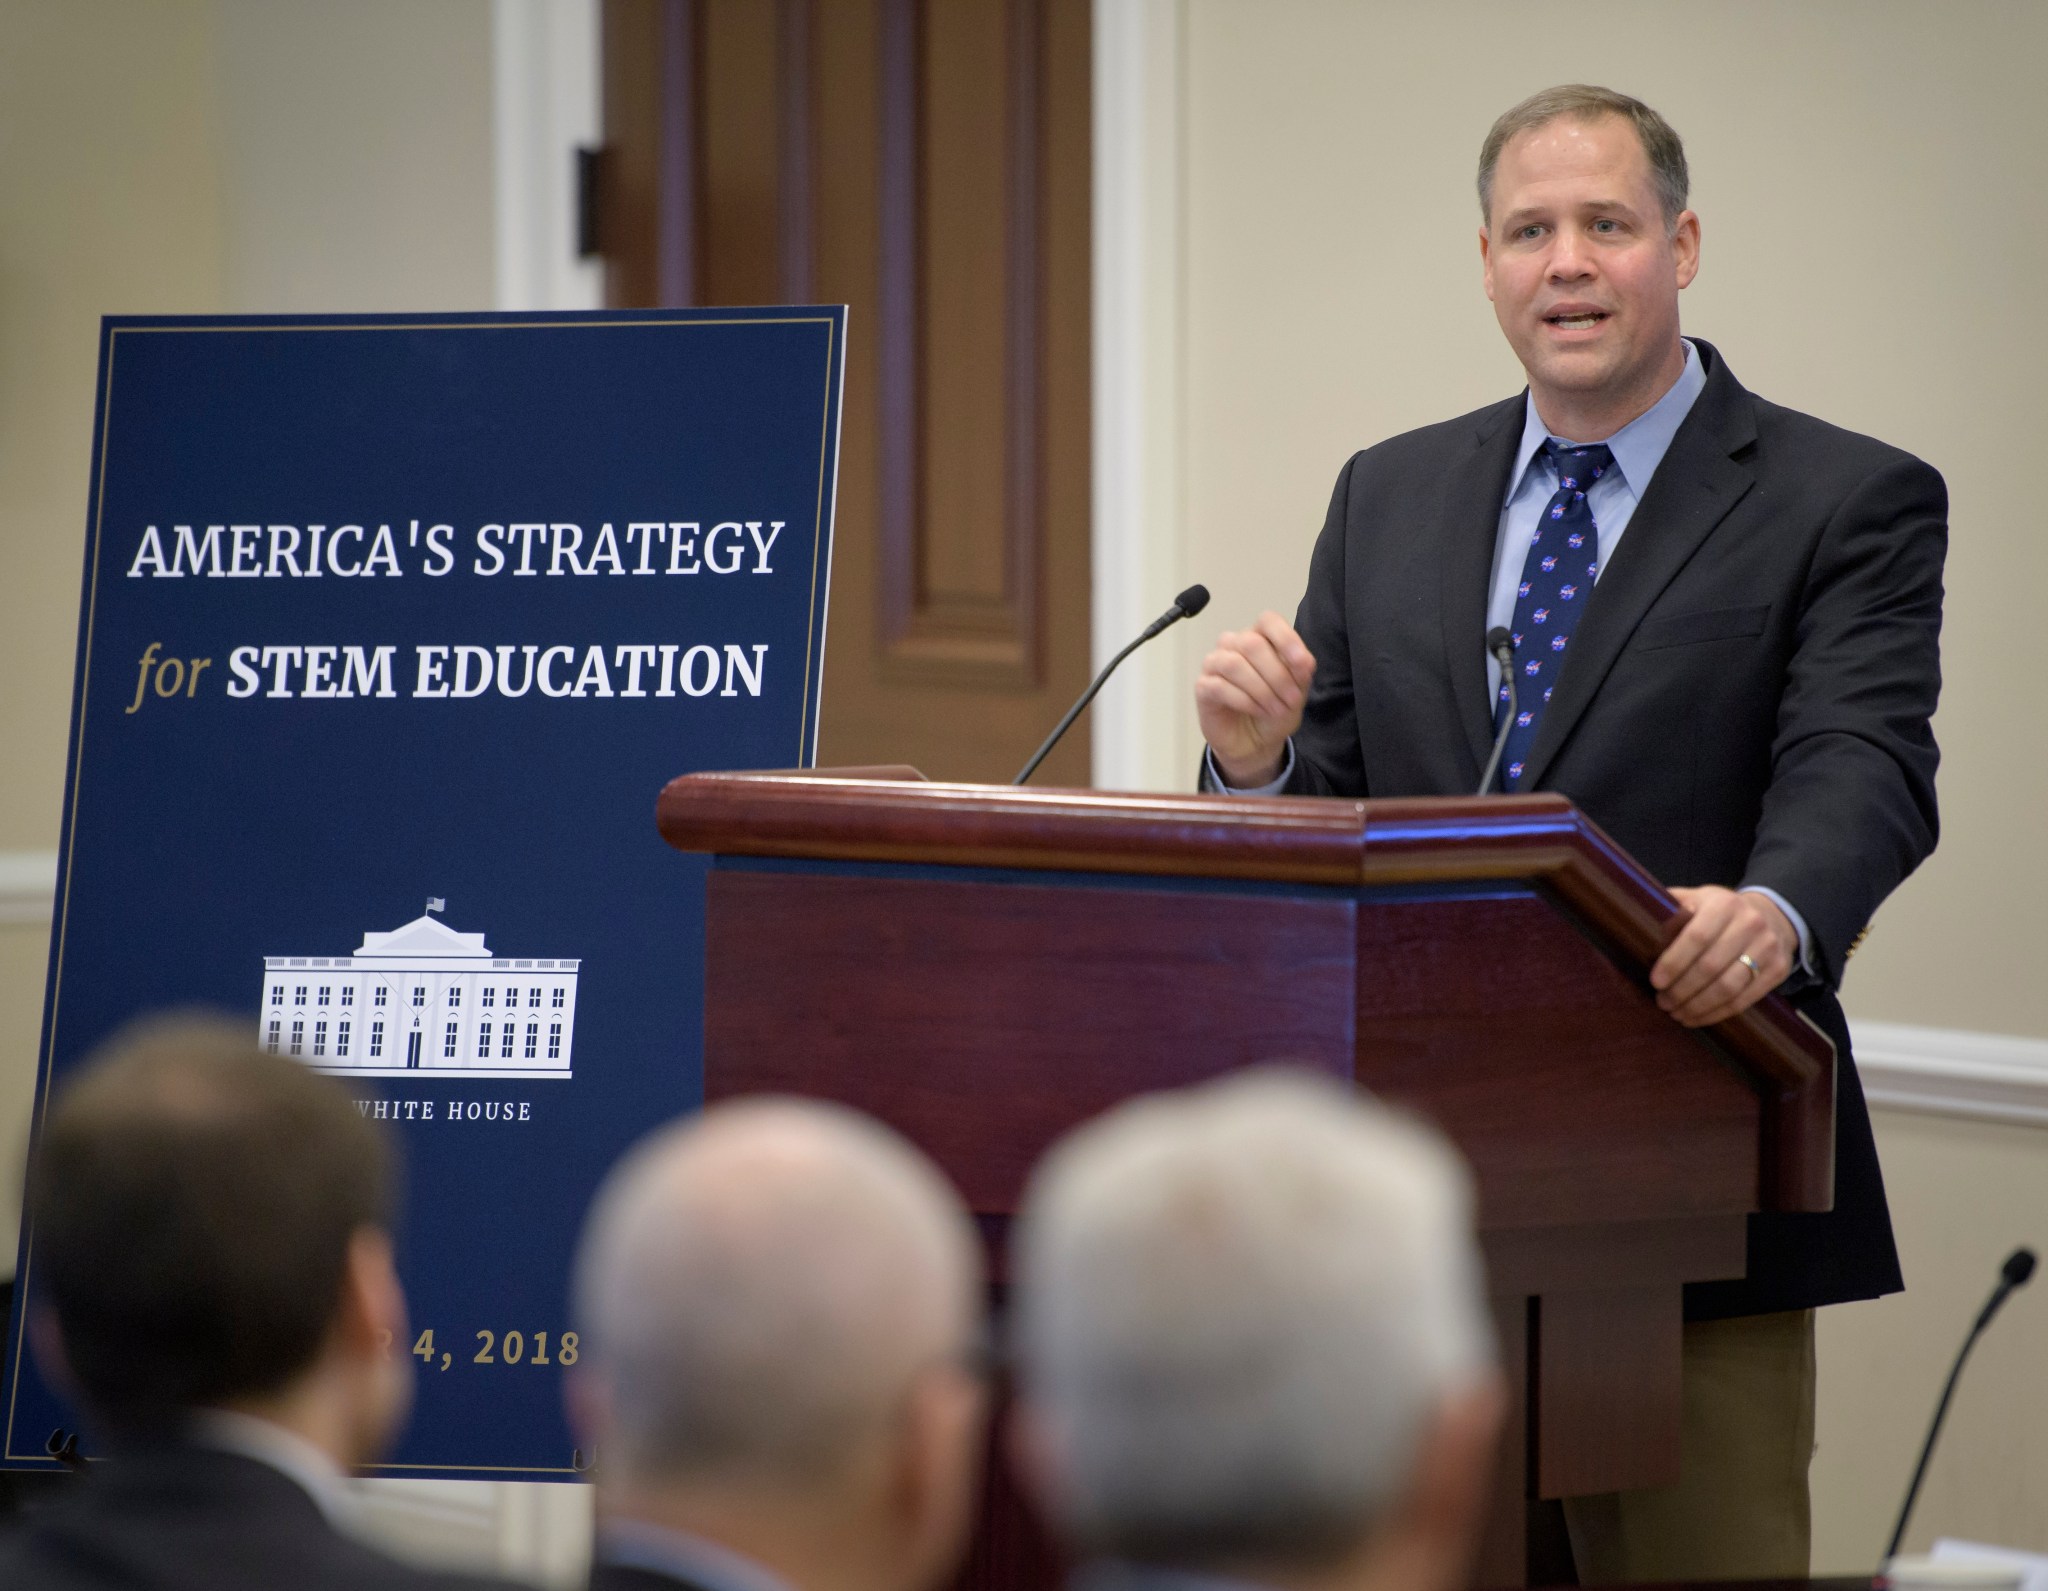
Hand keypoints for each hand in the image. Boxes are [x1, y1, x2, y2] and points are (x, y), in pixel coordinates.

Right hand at [1195, 612, 1316, 786]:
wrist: (1254, 743)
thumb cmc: (1272, 711)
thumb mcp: (1296, 692)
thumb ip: (1300, 673)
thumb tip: (1304, 661)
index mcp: (1259, 638)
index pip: (1268, 621)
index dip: (1286, 639)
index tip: (1302, 664)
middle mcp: (1234, 645)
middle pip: (1252, 644)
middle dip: (1277, 675)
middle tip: (1291, 699)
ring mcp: (1215, 664)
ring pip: (1234, 664)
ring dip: (1261, 689)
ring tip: (1275, 709)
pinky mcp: (1203, 686)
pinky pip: (1219, 686)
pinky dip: (1244, 701)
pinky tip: (1257, 710)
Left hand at [1650, 886, 1798, 1027]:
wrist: (1771, 915)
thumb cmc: (1720, 911)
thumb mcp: (1697, 898)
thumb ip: (1670, 906)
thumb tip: (1630, 916)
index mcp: (1724, 904)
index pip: (1696, 937)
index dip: (1674, 962)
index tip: (1655, 981)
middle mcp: (1750, 924)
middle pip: (1710, 966)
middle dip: (1682, 990)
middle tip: (1662, 1002)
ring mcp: (1768, 947)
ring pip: (1728, 987)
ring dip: (1698, 1006)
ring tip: (1677, 1013)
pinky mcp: (1778, 970)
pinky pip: (1744, 999)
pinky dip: (1718, 1013)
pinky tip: (1698, 1018)